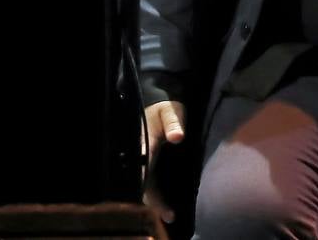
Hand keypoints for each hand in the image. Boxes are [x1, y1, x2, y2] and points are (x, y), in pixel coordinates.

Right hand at [142, 100, 185, 223]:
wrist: (159, 101)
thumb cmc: (165, 107)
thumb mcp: (170, 111)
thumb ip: (174, 122)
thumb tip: (177, 137)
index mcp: (143, 143)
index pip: (142, 167)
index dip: (146, 184)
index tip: (153, 200)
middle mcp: (140, 154)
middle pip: (142, 181)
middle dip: (152, 200)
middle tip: (168, 215)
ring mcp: (144, 159)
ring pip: (145, 184)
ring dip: (154, 200)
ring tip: (169, 215)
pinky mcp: (149, 162)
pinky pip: (150, 181)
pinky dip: (155, 194)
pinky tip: (164, 206)